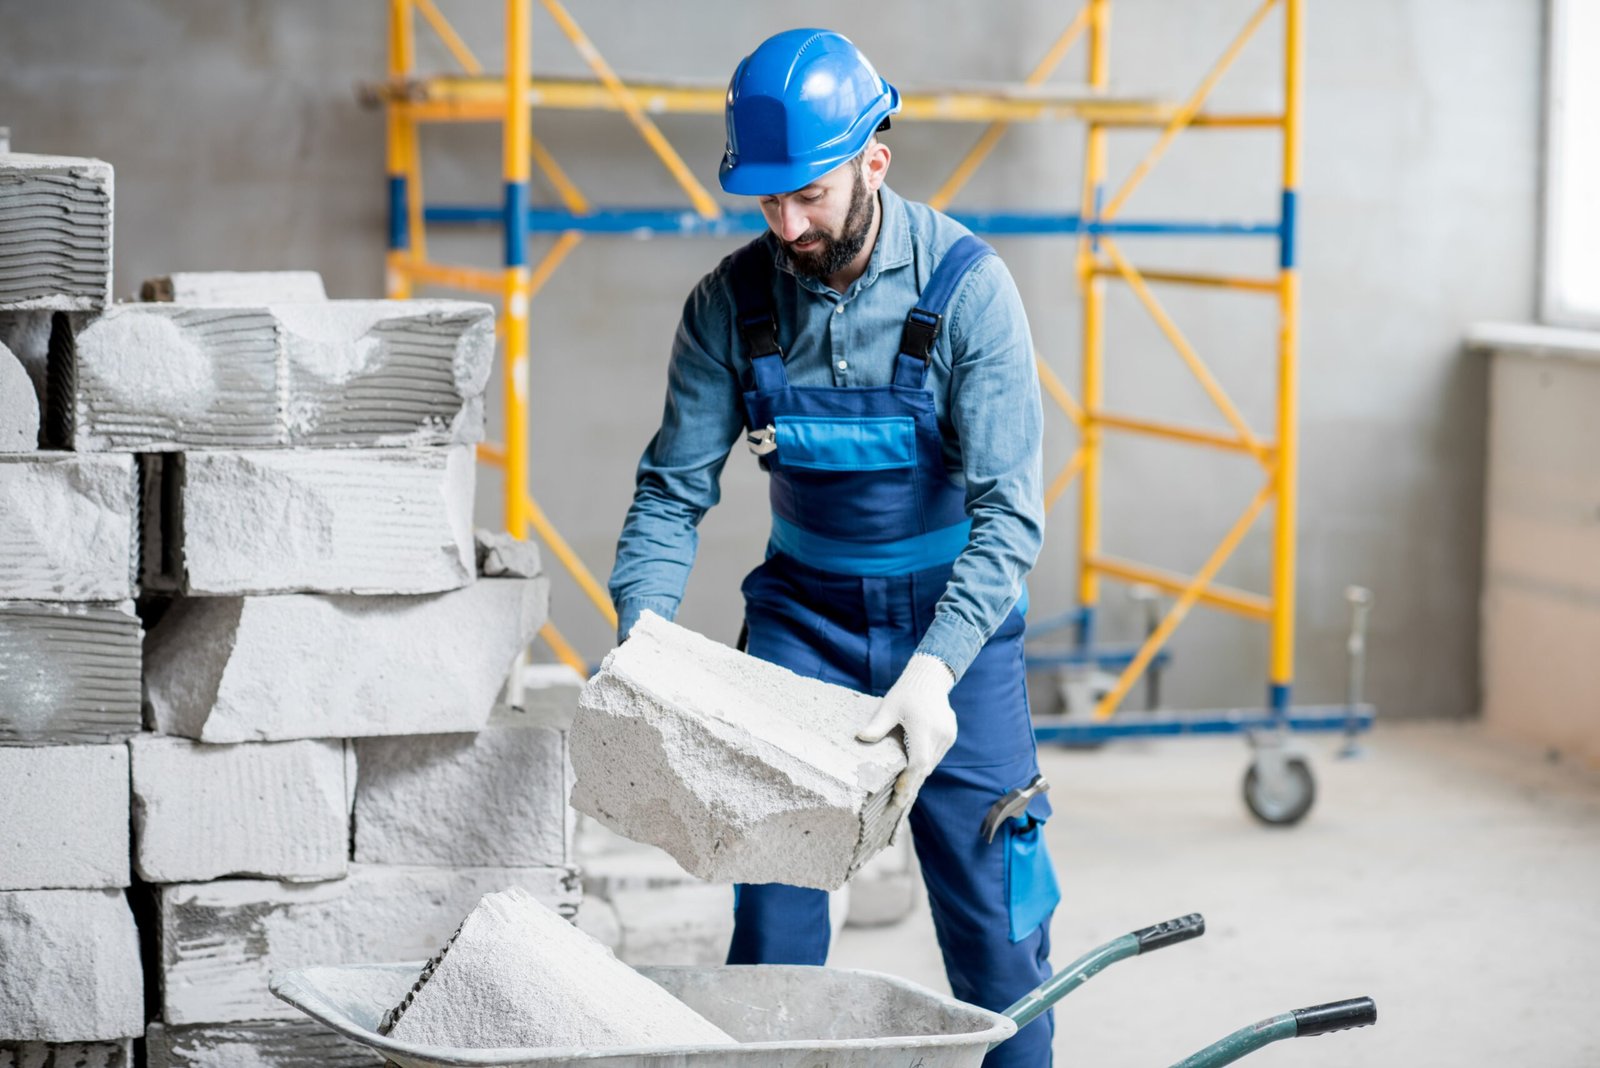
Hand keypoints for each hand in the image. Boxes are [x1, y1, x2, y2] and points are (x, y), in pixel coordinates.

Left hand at [856, 653, 957, 811]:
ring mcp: (948, 735)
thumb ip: (877, 725)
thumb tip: (860, 738)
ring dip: (918, 776)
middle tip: (897, 803)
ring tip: (904, 792)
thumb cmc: (906, 692)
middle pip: (925, 768)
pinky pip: (936, 755)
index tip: (898, 796)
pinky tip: (913, 774)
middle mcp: (940, 733)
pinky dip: (924, 765)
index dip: (908, 782)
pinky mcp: (950, 734)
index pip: (918, 762)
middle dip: (911, 785)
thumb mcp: (889, 706)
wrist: (930, 678)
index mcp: (924, 727)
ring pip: (931, 763)